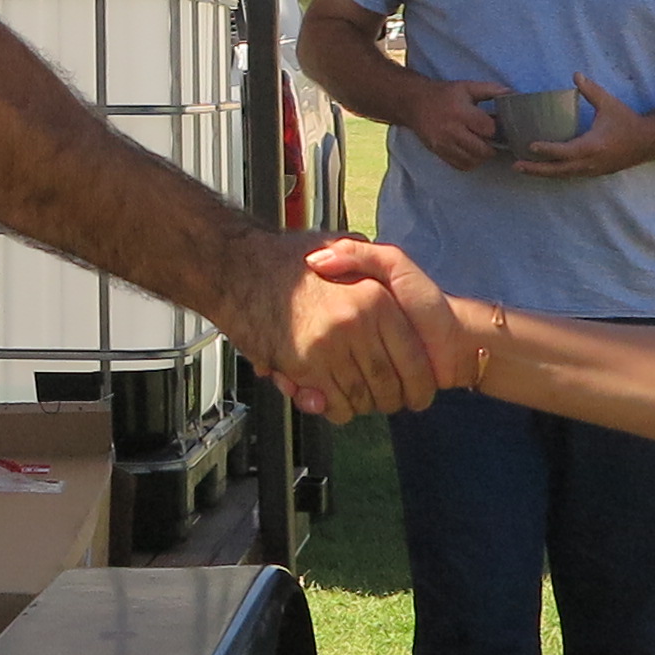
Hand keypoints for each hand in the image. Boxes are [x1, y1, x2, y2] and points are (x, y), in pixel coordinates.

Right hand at [227, 232, 450, 422]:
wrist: (234, 266)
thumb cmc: (280, 259)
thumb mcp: (336, 246)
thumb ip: (365, 259)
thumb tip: (385, 273)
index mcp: (375, 298)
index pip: (414, 357)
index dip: (420, 384)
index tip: (418, 394)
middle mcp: (357, 322)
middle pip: (390, 385)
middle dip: (391, 401)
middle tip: (388, 402)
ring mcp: (330, 345)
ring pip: (362, 399)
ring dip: (360, 406)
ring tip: (355, 399)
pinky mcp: (303, 365)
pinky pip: (332, 404)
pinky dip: (334, 409)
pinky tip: (329, 398)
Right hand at [402, 73, 507, 170]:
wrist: (414, 103)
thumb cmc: (444, 94)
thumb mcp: (467, 87)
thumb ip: (491, 90)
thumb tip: (513, 95)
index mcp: (461, 112)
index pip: (488, 129)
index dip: (497, 129)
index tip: (498, 125)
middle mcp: (452, 130)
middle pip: (482, 150)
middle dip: (492, 146)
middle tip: (492, 139)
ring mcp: (444, 144)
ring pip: (472, 161)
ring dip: (481, 156)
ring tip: (482, 145)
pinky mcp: (439, 152)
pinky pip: (461, 166)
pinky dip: (470, 162)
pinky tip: (471, 151)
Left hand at [512, 75, 653, 179]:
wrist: (648, 142)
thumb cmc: (627, 121)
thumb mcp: (609, 104)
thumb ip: (591, 90)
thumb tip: (575, 75)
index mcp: (593, 145)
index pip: (565, 150)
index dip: (547, 149)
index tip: (529, 146)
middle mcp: (590, 162)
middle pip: (558, 170)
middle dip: (536, 169)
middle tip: (515, 165)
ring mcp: (592, 170)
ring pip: (563, 175)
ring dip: (543, 173)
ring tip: (523, 168)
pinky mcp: (594, 173)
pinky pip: (570, 175)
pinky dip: (555, 172)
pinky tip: (543, 168)